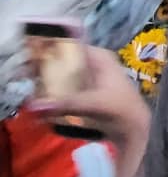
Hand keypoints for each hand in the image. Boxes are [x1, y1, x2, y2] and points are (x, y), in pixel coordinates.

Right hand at [29, 46, 150, 176]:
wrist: (135, 130)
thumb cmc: (119, 109)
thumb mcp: (92, 104)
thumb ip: (65, 104)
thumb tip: (34, 107)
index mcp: (99, 56)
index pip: (70, 45)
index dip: (50, 49)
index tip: (28, 57)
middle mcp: (95, 63)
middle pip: (66, 61)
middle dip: (46, 68)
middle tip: (24, 75)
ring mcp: (92, 78)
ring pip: (65, 76)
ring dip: (50, 83)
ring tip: (27, 87)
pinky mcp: (89, 94)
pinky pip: (68, 89)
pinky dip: (56, 94)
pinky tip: (41, 101)